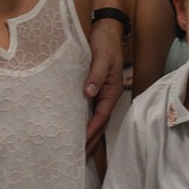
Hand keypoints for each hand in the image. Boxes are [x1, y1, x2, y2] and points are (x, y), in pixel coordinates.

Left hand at [85, 17, 123, 147]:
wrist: (106, 32)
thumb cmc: (105, 44)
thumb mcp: (102, 57)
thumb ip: (97, 75)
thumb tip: (89, 92)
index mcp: (111, 91)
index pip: (101, 116)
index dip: (92, 129)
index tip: (82, 141)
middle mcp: (107, 96)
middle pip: (100, 123)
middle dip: (91, 140)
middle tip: (79, 156)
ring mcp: (102, 94)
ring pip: (96, 119)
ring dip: (89, 135)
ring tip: (78, 150)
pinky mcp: (95, 90)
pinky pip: (91, 111)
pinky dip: (85, 122)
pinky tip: (77, 129)